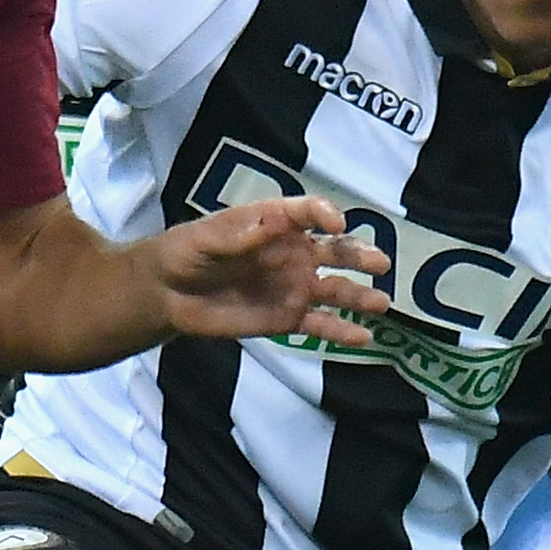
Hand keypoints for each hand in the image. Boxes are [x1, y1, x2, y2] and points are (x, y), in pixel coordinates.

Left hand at [147, 195, 386, 345]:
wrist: (169, 294)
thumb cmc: (186, 253)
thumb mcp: (207, 239)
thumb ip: (240, 235)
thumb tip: (273, 222)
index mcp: (275, 223)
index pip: (308, 213)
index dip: (324, 215)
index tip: (336, 225)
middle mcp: (294, 252)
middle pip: (334, 250)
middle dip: (358, 254)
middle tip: (380, 262)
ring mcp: (294, 286)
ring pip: (335, 290)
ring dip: (359, 295)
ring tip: (381, 303)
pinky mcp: (288, 318)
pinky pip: (320, 324)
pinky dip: (342, 331)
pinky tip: (364, 337)